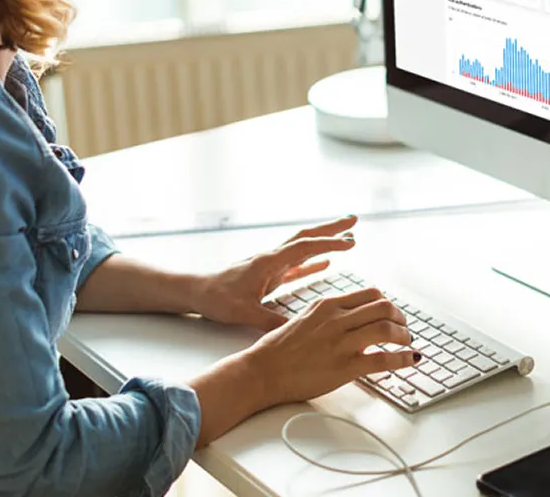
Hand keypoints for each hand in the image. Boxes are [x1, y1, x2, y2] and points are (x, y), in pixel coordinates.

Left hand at [193, 216, 358, 331]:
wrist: (196, 292)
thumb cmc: (217, 298)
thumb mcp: (244, 313)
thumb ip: (271, 321)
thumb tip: (297, 329)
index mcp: (269, 262)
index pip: (304, 247)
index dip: (329, 243)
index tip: (351, 240)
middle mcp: (272, 258)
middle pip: (307, 237)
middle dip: (331, 229)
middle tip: (354, 220)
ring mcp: (270, 265)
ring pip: (303, 248)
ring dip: (325, 242)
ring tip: (347, 238)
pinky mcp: (268, 275)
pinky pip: (296, 265)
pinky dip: (313, 262)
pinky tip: (326, 265)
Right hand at [247, 287, 418, 406]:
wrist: (263, 370)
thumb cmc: (279, 347)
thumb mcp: (305, 318)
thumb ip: (329, 315)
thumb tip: (351, 319)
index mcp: (327, 304)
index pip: (370, 294)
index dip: (388, 303)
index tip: (393, 313)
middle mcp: (337, 318)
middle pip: (384, 307)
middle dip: (400, 317)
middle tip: (404, 327)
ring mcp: (341, 342)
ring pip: (387, 328)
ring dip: (404, 335)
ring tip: (407, 343)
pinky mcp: (344, 366)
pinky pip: (383, 360)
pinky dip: (402, 359)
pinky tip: (409, 360)